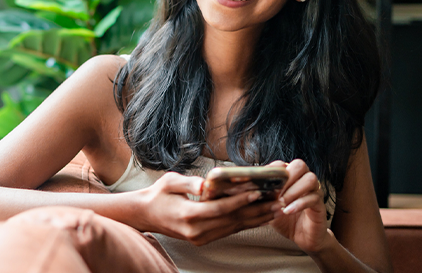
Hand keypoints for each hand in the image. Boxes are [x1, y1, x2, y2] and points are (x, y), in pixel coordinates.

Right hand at [136, 172, 281, 245]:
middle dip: (256, 210)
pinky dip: (245, 224)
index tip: (258, 191)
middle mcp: (196, 230)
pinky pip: (228, 231)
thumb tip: (206, 183)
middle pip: (232, 220)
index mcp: (188, 214)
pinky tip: (259, 217)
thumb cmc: (158, 195)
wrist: (145, 215)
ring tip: (274, 209)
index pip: (220, 208)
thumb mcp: (169, 182)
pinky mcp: (202, 239)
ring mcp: (200, 237)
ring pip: (233, 228)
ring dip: (255, 219)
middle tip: (276, 201)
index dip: (240, 200)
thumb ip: (188, 182)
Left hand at [268, 159, 329, 253]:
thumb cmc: (284, 219)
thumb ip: (260, 197)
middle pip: (300, 165)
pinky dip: (299, 204)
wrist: (301, 237)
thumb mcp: (268, 207)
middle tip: (275, 192)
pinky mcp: (320, 204)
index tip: (261, 180)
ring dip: (293, 190)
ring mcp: (314, 191)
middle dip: (286, 176)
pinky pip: (313, 198)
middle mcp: (303, 180)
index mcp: (290, 177)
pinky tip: (288, 211)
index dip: (272, 169)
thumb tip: (244, 188)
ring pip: (310, 179)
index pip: (282, 164)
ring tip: (281, 202)